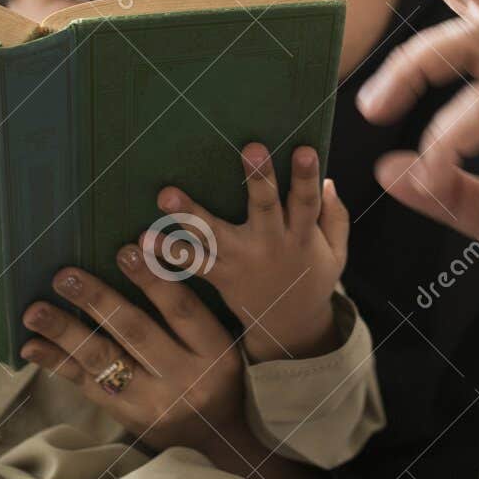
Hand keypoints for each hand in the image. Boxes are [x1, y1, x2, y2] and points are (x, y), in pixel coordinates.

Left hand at [19, 247, 246, 455]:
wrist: (216, 444)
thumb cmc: (219, 383)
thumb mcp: (223, 348)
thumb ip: (192, 314)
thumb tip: (147, 258)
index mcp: (215, 353)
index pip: (182, 310)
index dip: (154, 279)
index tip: (127, 248)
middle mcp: (185, 378)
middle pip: (136, 332)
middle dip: (98, 300)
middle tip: (65, 275)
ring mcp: (153, 401)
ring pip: (104, 360)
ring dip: (66, 331)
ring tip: (35, 310)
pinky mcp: (127, 417)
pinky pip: (87, 386)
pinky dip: (57, 363)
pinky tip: (32, 345)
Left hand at [150, 142, 347, 361]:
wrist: (290, 328)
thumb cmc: (312, 277)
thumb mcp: (336, 252)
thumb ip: (335, 217)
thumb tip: (328, 182)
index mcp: (302, 235)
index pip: (307, 202)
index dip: (306, 177)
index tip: (303, 149)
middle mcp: (271, 244)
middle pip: (265, 208)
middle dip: (258, 179)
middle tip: (251, 149)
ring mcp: (242, 261)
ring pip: (215, 236)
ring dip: (190, 215)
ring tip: (165, 196)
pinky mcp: (219, 276)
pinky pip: (191, 264)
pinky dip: (166, 253)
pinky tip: (142, 240)